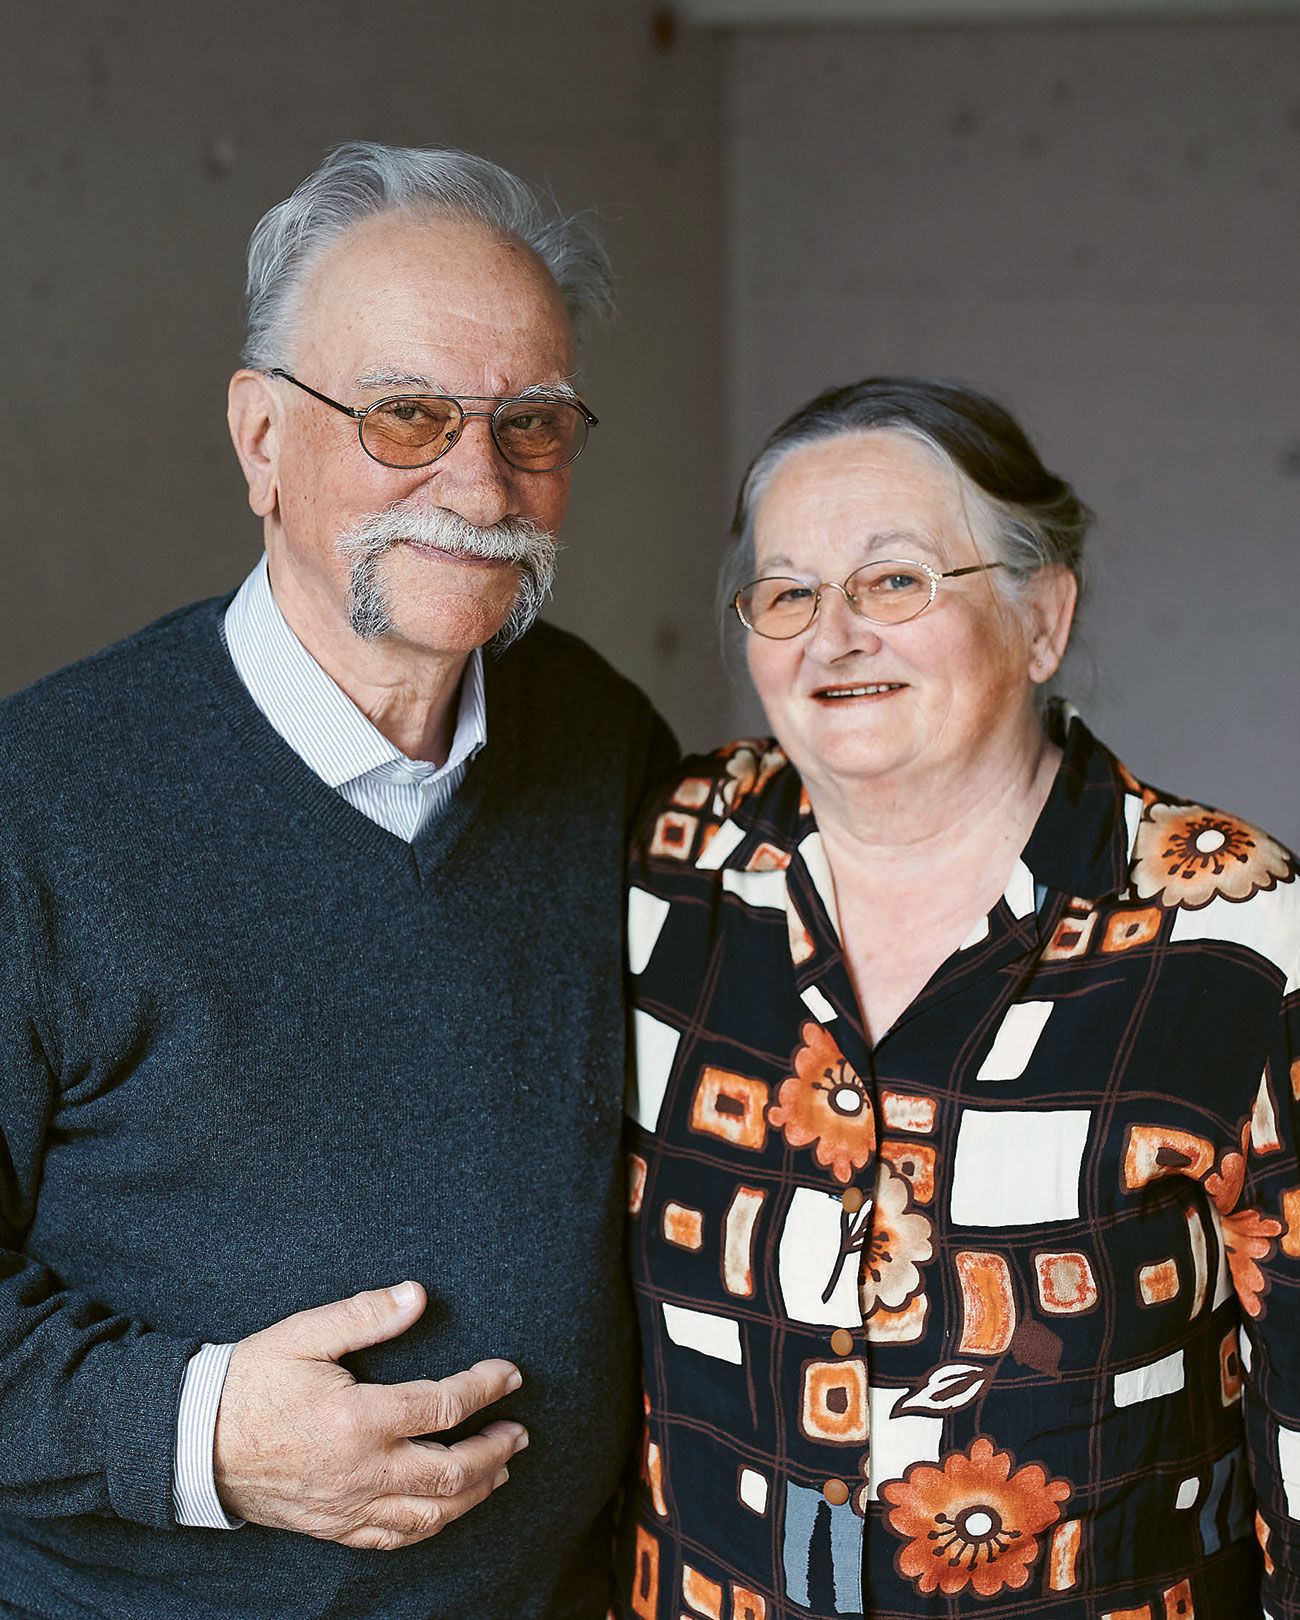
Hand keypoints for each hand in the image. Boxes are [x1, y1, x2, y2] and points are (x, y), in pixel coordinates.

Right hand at [212, 1281, 525, 1548]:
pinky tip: (445, 1510)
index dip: (485, 1388)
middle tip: (520, 1432)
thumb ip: (365, 1315)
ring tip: (499, 1471)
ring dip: (474, 1492)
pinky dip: (430, 1525)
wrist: (192, 1440)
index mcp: (359, 1419)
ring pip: (429, 1514)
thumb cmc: (250, 1380)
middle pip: (451, 1471)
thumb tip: (417, 1295)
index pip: (443, 1405)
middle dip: (495, 1450)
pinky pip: (393, 1538)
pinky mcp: (332, 1526)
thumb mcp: (305, 1334)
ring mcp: (347, 1506)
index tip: (510, 1374)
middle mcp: (361, 1470)